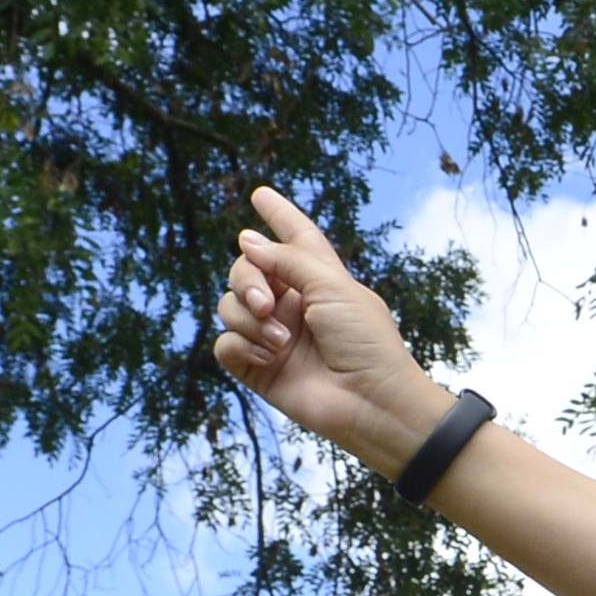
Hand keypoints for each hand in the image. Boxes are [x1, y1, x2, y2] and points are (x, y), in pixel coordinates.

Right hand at [211, 187, 445, 466]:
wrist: (370, 401)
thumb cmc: (366, 341)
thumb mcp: (333, 286)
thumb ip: (288, 259)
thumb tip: (246, 240)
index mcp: (318, 278)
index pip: (295, 237)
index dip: (279, 214)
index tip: (261, 194)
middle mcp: (291, 303)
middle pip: (245, 269)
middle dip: (246, 280)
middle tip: (268, 303)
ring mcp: (272, 335)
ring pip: (229, 305)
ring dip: (249, 317)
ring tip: (281, 340)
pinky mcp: (257, 367)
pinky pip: (224, 344)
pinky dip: (241, 344)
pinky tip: (269, 355)